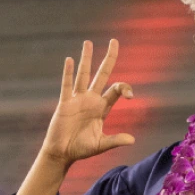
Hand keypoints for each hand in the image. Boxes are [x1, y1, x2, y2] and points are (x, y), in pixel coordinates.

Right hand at [40, 39, 134, 168]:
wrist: (62, 153)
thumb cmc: (82, 149)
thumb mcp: (101, 144)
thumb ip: (115, 140)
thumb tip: (132, 140)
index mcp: (103, 107)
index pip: (116, 89)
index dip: (125, 88)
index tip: (130, 94)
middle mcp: (92, 99)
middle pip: (102, 74)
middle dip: (109, 58)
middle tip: (115, 41)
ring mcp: (78, 99)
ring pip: (83, 74)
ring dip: (86, 59)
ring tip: (88, 42)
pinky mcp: (65, 102)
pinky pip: (67, 84)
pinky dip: (68, 72)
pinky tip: (70, 59)